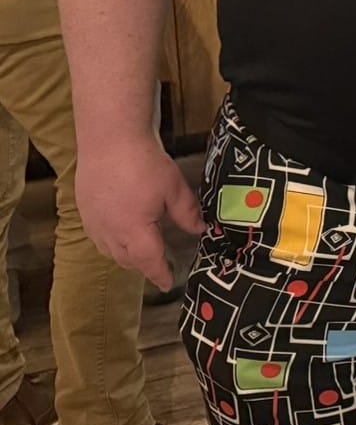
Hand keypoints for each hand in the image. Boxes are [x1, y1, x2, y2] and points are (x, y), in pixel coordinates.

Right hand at [76, 131, 203, 289]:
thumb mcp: (175, 189)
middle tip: (159, 266)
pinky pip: (98, 237)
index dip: (160, 275)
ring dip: (126, 256)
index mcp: (134, 230)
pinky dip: (111, 242)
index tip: (168, 284)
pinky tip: (120, 234)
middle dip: (144, 266)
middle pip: (127, 260)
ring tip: (141, 253)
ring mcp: (93, 222)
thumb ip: (187, 214)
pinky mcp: (85, 210)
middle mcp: (110, 232)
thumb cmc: (144, 162)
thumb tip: (200, 230)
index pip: (149, 262)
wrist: (110, 140)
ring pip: (110, 251)